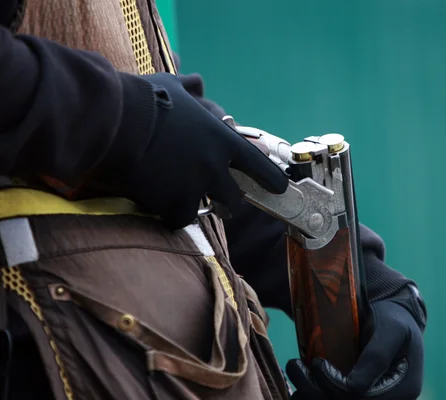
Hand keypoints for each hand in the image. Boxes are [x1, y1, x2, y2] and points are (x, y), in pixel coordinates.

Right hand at [103, 72, 288, 229]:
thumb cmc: (144, 98)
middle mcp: (214, 166)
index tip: (279, 188)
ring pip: (206, 210)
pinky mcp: (171, 202)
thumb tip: (198, 82)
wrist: (115, 119)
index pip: (259, 165)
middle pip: (236, 198)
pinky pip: (177, 219)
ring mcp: (194, 186)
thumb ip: (191, 88)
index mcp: (222, 139)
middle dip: (229, 202)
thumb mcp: (172, 85)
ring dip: (195, 207)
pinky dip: (170, 215)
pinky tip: (160, 205)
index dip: (271, 179)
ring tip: (181, 202)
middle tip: (220, 202)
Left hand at [286, 296, 424, 399]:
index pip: (360, 398)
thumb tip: (352, 386)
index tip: (317, 364)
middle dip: (315, 391)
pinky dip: (314, 394)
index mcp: (402, 391)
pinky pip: (333, 399)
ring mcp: (370, 398)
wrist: (394, 317)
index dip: (334, 385)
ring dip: (310, 394)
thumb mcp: (392, 330)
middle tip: (294, 367)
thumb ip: (377, 356)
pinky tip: (300, 384)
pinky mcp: (355, 394)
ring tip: (294, 373)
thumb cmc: (394, 319)